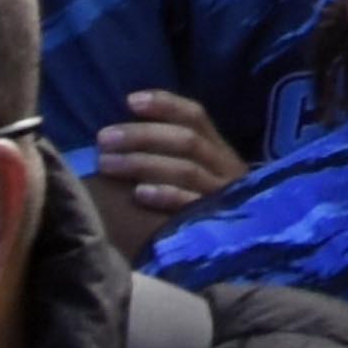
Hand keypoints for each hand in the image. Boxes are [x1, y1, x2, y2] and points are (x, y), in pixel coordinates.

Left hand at [81, 89, 248, 254]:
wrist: (243, 246)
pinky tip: (138, 194)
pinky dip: (165, 195)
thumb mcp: (200, 172)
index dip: (165, 105)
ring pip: (185, 169)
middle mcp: (225, 166)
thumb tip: (127, 130)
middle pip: (186, 141)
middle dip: (142, 136)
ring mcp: (222, 194)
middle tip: (104, 139)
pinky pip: (191, 204)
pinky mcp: (216, 221)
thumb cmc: (203, 203)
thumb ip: (173, 152)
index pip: (196, 116)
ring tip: (106, 164)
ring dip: (142, 163)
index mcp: (220, 149)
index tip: (130, 102)